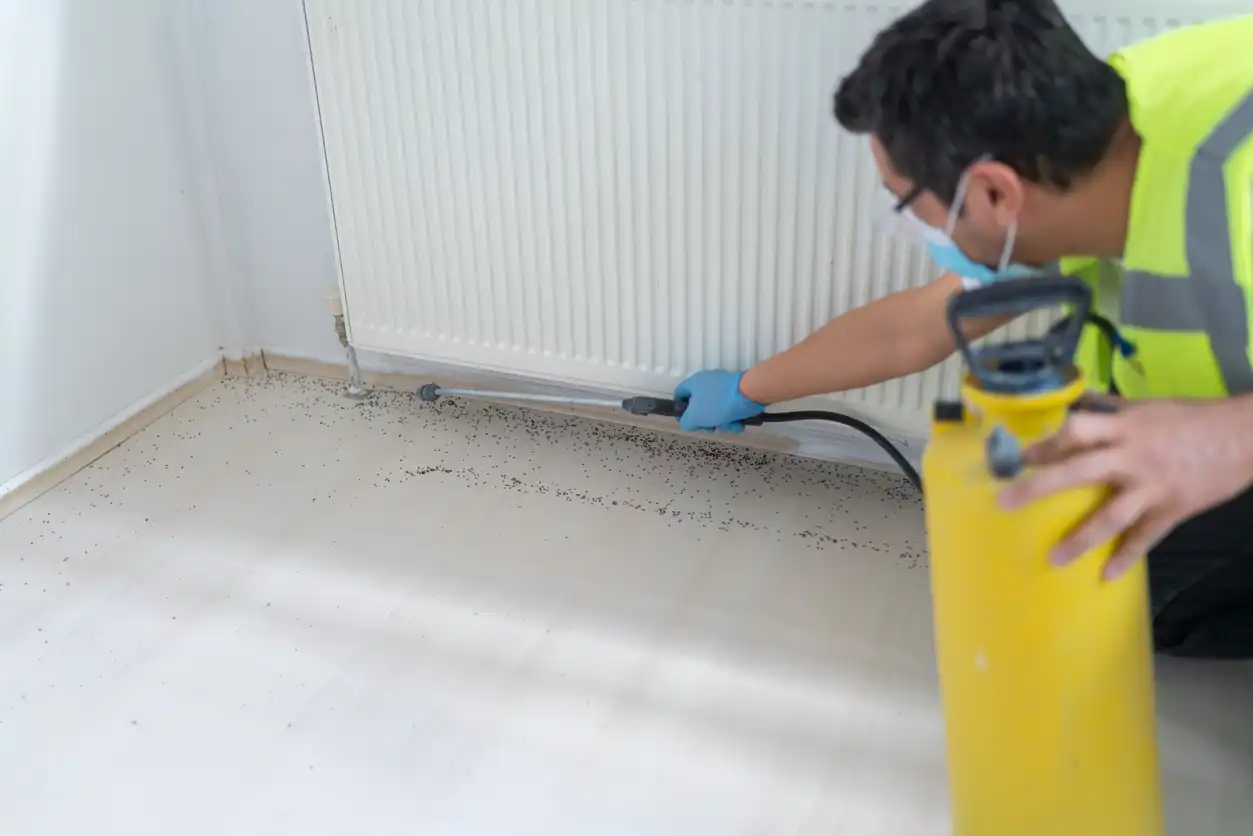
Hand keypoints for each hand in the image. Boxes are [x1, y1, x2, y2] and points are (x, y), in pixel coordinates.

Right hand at [673, 370, 764, 433]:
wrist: (749, 394)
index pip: (679, 394)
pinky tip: (738, 423)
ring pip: (717, 410)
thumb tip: (688, 423)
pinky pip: (731, 409)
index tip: (685, 421)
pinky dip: (734, 418)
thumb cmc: (718, 403)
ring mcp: (724, 387)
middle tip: (710, 429)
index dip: (680, 409)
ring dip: (722, 423)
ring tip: (729, 425)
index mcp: (694, 383)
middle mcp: (708, 383)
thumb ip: (686, 422)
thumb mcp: (695, 417)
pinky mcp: (738, 393)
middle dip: (706, 422)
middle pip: (700, 406)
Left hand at [999, 397, 1252, 579]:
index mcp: (1124, 427)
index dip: (1046, 443)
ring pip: (1109, 516)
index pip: (1075, 430)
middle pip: (1078, 471)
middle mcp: (1132, 455)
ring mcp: (1152, 485)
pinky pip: (1145, 537)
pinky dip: (1126, 556)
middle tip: (1004, 503)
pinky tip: (1106, 575)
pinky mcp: (1173, 508)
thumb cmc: (1192, 417)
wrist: (1247, 435)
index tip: (1019, 456)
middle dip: (1038, 487)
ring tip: (1052, 559)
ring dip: (1079, 538)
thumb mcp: (1148, 406)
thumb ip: (1111, 408)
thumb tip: (1079, 401)